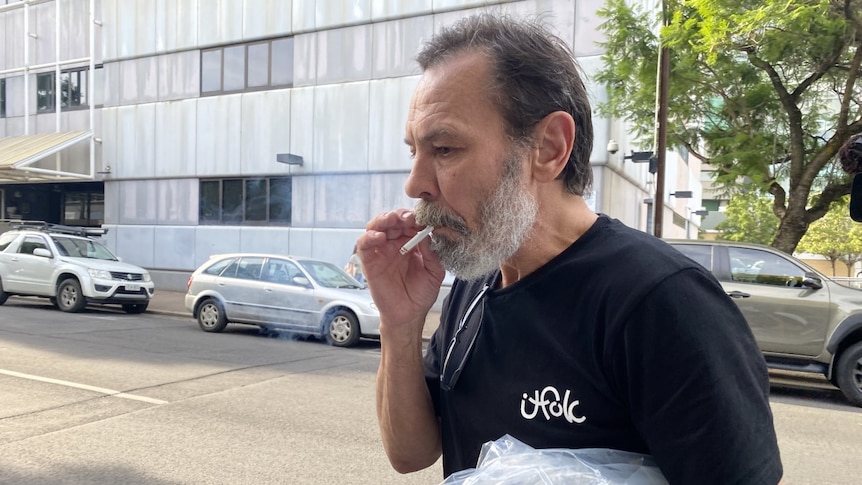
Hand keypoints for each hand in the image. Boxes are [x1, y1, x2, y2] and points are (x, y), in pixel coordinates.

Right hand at [358, 209, 445, 326]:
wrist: (409, 315)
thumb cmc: (421, 294)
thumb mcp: (434, 272)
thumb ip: (432, 254)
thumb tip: (426, 235)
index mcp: (411, 243)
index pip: (410, 223)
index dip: (414, 218)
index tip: (420, 219)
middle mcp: (395, 244)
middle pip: (391, 221)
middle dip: (398, 216)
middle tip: (405, 218)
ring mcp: (381, 252)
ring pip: (375, 227)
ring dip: (382, 220)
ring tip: (390, 221)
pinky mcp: (369, 262)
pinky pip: (364, 245)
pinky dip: (369, 237)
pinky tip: (379, 237)